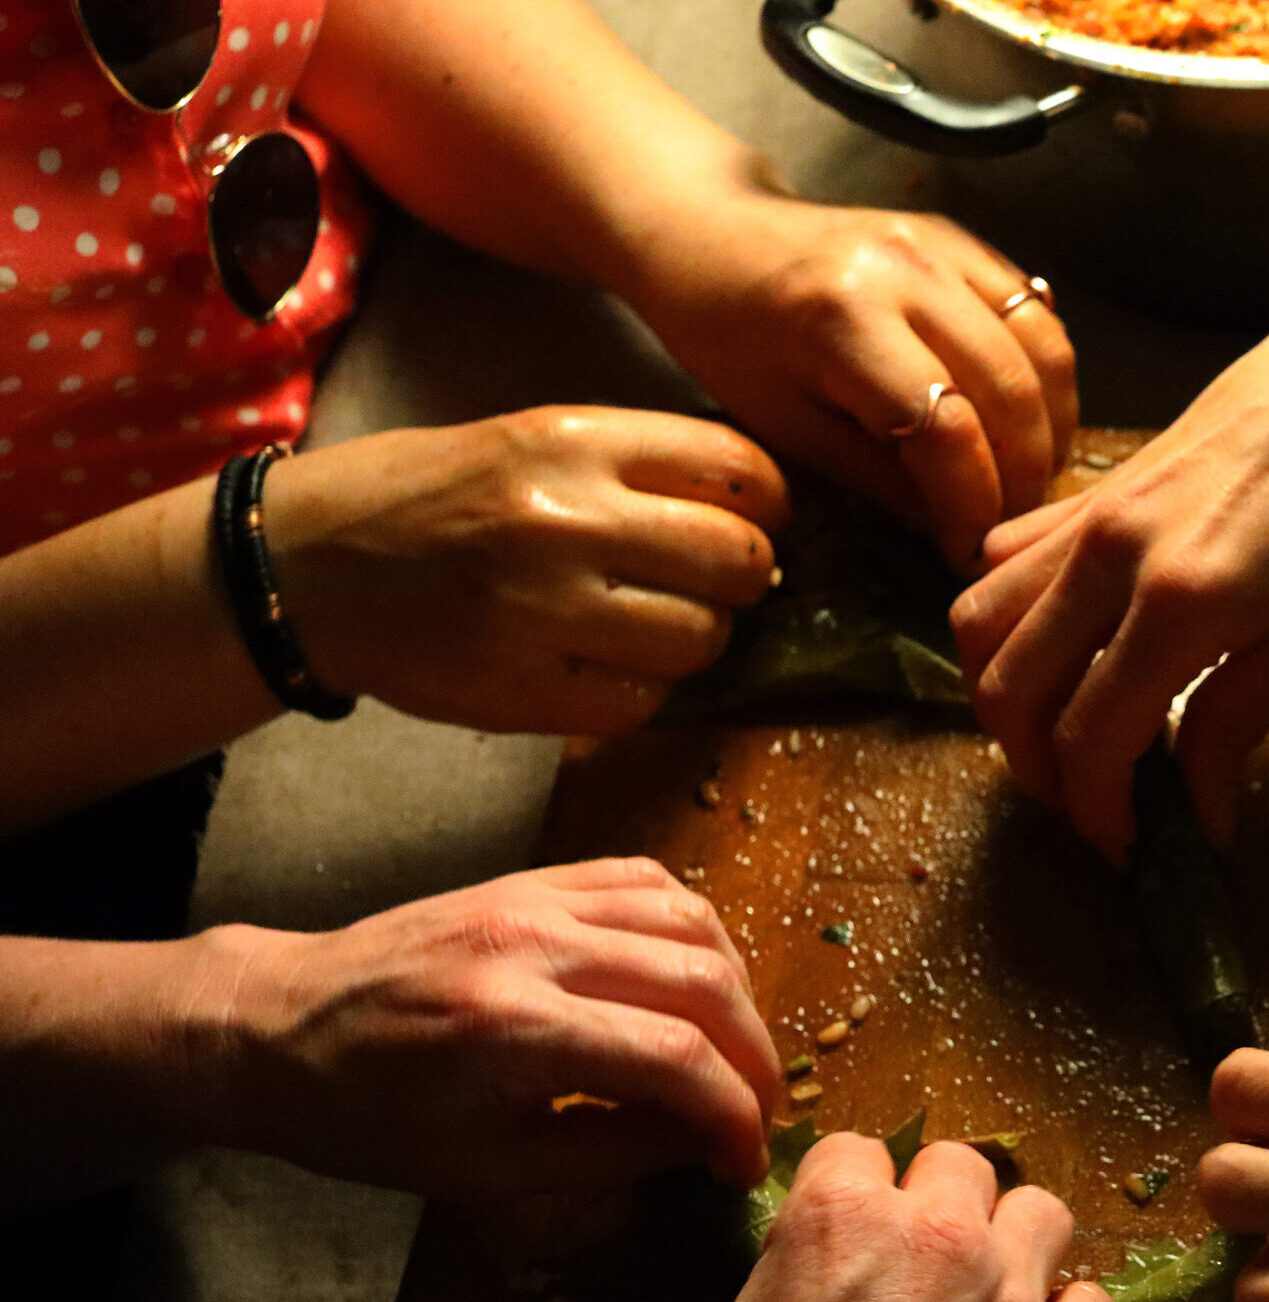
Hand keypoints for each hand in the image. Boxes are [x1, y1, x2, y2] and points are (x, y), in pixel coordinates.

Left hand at [191, 858, 782, 1194]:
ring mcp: (535, 896)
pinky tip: (694, 976)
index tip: (746, 1159)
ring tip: (732, 1048)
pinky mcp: (533, 876)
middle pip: (703, 982)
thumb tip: (707, 1141)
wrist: (277, 1027)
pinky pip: (648, 879)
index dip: (735, 1114)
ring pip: (692, 918)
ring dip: (735, 989)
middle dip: (755, 1057)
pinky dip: (694, 929)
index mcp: (511, 1029)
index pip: (676, 1058)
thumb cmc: (367, 1117)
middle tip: (757, 1112)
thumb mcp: (486, 1168)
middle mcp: (534, 945)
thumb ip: (611, 1152)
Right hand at [263, 406, 788, 736]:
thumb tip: (755, 516)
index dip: (771, 504)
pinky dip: (642, 691)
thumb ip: (639, 467)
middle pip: (738, 560)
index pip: (739, 468)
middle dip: (748, 577)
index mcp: (573, 441)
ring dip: (698, 639)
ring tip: (657, 625)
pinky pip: (641, 702)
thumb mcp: (532, 437)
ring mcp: (543, 611)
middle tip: (719, 583)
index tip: (761, 521)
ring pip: (700, 640)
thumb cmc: (430, 495)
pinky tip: (607, 666)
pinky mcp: (520, 690)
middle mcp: (566, 520)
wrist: (301, 564)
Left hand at [626, 189, 1076, 570]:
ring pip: (1044, 349)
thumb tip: (960, 532)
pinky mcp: (961, 240)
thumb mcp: (788, 427)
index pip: (946, 428)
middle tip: (1010, 529)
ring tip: (1029, 480)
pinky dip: (1046, 377)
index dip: (972, 502)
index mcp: (845, 321)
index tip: (968, 553)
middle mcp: (907, 271)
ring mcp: (942, 246)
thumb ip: (882, 479)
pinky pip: (1037, 312)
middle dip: (1023, 475)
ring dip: (1052, 427)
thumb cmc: (732, 340)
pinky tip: (1030, 422)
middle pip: (1010, 389)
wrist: (714, 236)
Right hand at [686, 1134, 1118, 1301]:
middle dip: (941, 1207)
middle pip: (960, 1167)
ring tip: (992, 1298)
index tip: (858, 1225)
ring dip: (1016, 1248)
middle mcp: (938, 1239)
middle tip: (925, 1265)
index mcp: (841, 1220)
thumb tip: (838, 1257)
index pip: (858, 1151)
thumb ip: (805, 1267)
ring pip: (1043, 1214)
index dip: (856, 1193)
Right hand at [947, 201, 1268, 861]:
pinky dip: (1007, 619)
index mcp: (1180, 606)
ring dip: (1002, 697)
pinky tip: (1062, 645)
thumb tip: (1200, 816)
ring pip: (979, 624)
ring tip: (1062, 733)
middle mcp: (1110, 558)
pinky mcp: (1088, 492)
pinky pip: (1002, 562)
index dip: (1100, 812)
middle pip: (1009, 691)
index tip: (1131, 848)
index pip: (1090, 741)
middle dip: (1037, 769)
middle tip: (1094, 802)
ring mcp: (1088, 517)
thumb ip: (1236, 723)